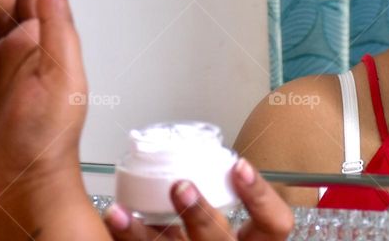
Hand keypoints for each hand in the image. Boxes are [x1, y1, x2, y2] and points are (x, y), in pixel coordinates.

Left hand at [103, 159, 293, 240]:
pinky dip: (124, 236)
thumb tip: (219, 155)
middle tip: (181, 185)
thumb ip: (226, 194)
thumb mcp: (233, 224)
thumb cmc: (209, 236)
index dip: (260, 196)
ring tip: (124, 211)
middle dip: (200, 214)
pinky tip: (114, 218)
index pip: (274, 225)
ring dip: (144, 232)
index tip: (239, 166)